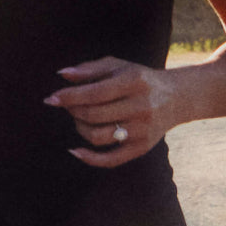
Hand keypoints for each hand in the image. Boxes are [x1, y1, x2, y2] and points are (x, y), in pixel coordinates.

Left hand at [44, 56, 179, 167]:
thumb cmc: (138, 78)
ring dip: (79, 128)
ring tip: (78, 118)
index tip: (50, 99)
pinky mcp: (142, 148)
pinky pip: (111, 159)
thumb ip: (89, 69)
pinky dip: (89, 158)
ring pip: (98, 136)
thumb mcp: (117, 66)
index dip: (69, 97)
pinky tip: (75, 151)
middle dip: (73, 110)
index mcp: (134, 82)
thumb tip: (62, 75)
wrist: (176, 97)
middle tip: (68, 105)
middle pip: (94, 115)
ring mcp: (142, 130)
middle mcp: (140, 107)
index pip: (94, 93)